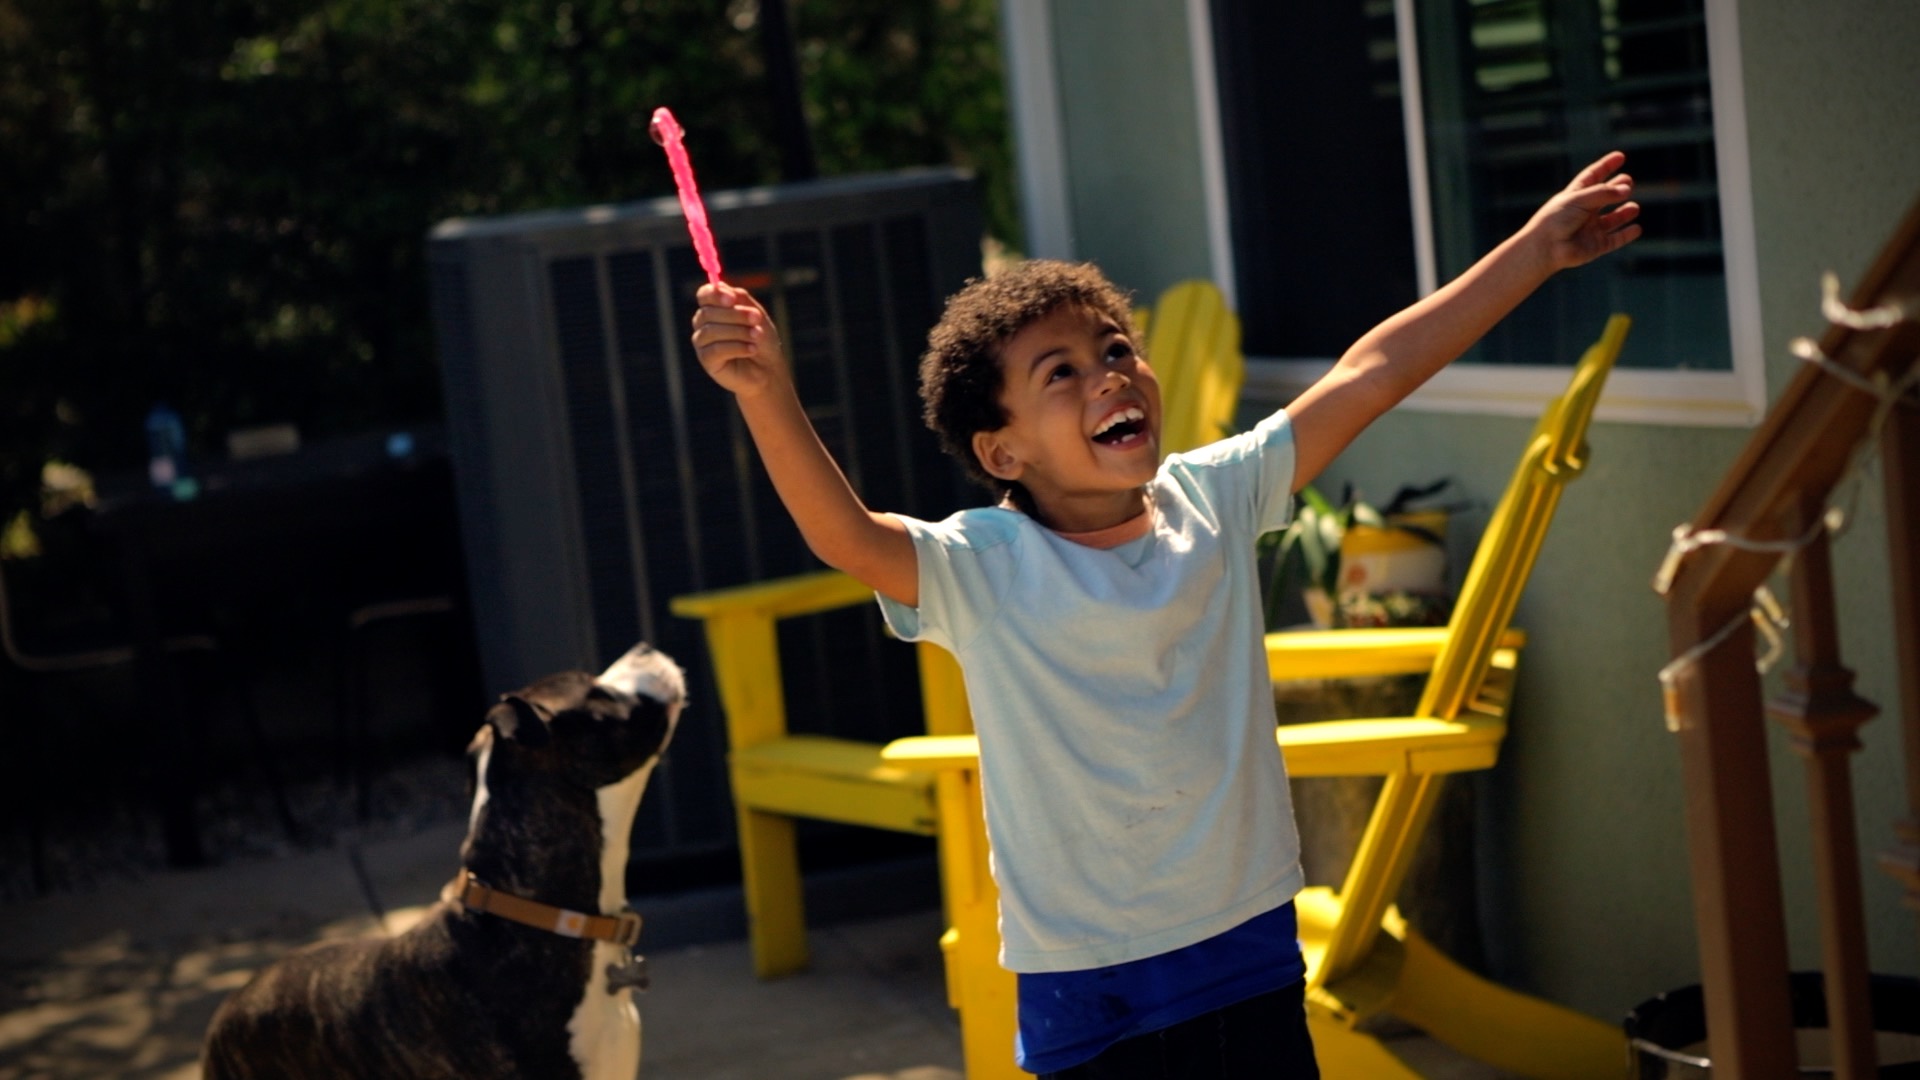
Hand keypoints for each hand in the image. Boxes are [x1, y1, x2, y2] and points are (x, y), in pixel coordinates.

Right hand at [691, 282, 785, 397]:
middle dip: (736, 315)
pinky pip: (715, 350)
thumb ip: (739, 298)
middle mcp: (703, 323)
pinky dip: (736, 347)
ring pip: (712, 331)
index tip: (732, 299)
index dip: (715, 295)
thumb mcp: (755, 314)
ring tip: (757, 336)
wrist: (768, 368)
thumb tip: (720, 285)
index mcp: (714, 308)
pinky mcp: (706, 360)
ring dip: (738, 332)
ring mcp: (702, 342)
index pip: (704, 295)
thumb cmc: (761, 339)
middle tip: (757, 318)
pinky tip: (751, 350)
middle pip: (708, 312)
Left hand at [1528, 151, 1642, 270]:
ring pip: (1612, 219)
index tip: (1620, 156)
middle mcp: (1583, 212)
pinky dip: (1626, 235)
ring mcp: (1590, 229)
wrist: (1545, 248)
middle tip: (1629, 180)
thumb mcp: (1579, 199)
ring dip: (1624, 213)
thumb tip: (1627, 189)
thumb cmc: (1556, 220)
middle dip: (1617, 188)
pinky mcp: (1596, 246)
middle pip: (1604, 197)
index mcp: (1575, 196)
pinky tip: (1636, 228)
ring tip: (1634, 207)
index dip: (1606, 166)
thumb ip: (1604, 193)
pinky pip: (1615, 240)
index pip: (1592, 177)